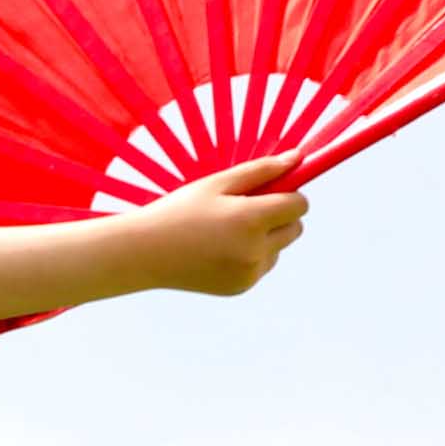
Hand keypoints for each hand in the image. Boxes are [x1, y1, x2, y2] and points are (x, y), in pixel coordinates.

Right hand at [126, 157, 306, 295]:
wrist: (145, 253)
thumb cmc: (179, 211)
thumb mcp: (218, 184)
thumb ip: (262, 170)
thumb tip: (299, 158)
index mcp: (251, 220)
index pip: (299, 205)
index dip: (289, 193)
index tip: (271, 189)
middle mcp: (255, 250)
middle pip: (296, 228)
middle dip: (281, 215)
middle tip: (246, 208)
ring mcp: (249, 273)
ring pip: (280, 248)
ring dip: (266, 237)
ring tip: (227, 230)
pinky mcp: (242, 287)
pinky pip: (263, 265)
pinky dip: (252, 255)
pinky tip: (221, 248)